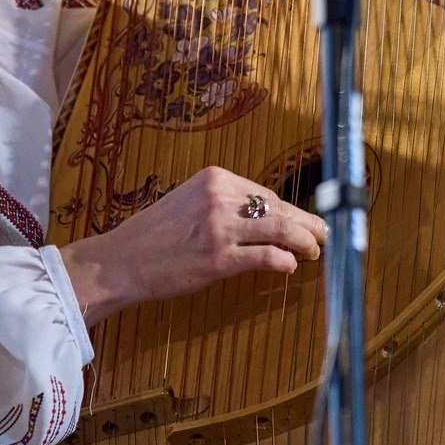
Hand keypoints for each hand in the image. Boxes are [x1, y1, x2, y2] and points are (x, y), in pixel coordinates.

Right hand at [58, 167, 324, 322]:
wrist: (121, 261)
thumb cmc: (153, 235)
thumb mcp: (188, 202)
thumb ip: (223, 203)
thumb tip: (264, 217)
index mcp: (214, 178)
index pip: (265, 193)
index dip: (288, 211)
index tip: (301, 220)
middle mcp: (220, 197)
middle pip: (278, 209)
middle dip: (305, 223)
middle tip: (323, 234)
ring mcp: (220, 228)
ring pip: (280, 230)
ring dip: (304, 241)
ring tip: (315, 250)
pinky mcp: (219, 259)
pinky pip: (266, 257)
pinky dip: (284, 261)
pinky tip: (290, 266)